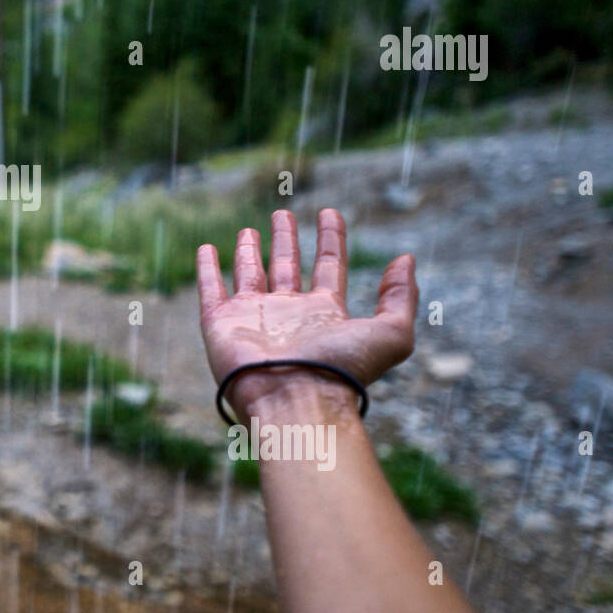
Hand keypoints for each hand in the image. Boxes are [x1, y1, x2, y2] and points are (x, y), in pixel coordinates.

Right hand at [195, 208, 416, 420]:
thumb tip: (406, 260)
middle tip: (283, 214)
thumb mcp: (390, 334)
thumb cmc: (340, 370)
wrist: (293, 400)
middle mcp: (287, 313)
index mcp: (323, 312)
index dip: (331, 238)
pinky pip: (211, 289)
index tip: (330, 213)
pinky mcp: (220, 323)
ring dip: (248, 251)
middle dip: (286, 240)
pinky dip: (207, 269)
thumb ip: (401, 298)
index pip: (329, 266)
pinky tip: (207, 249)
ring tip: (248, 230)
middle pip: (287, 267)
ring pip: (249, 274)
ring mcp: (252, 316)